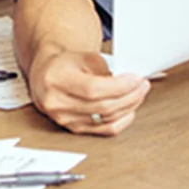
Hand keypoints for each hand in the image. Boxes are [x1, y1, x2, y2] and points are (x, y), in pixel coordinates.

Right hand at [28, 51, 150, 135]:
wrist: (46, 78)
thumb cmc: (65, 66)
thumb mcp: (84, 58)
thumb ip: (106, 69)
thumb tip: (132, 82)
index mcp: (56, 80)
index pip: (92, 89)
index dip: (119, 86)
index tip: (136, 79)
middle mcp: (57, 103)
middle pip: (102, 106)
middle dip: (129, 96)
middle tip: (142, 85)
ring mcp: (64, 118)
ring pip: (106, 119)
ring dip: (128, 107)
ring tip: (138, 94)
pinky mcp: (73, 128)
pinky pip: (104, 130)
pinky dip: (122, 121)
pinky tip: (129, 110)